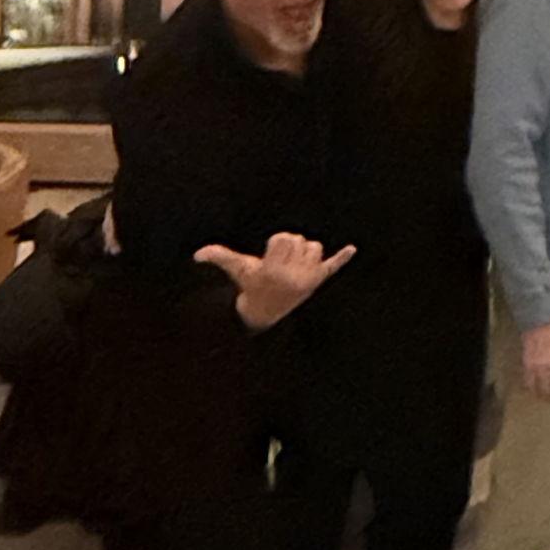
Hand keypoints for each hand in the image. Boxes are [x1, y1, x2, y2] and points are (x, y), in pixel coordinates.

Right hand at [194, 232, 355, 330]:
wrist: (264, 311)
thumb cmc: (250, 284)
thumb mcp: (237, 269)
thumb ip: (219, 257)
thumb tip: (198, 255)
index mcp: (273, 270)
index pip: (285, 238)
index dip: (277, 241)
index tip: (270, 253)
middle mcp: (293, 275)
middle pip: (301, 240)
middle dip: (290, 246)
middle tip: (280, 262)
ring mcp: (308, 278)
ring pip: (315, 248)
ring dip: (305, 252)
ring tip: (293, 265)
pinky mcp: (318, 281)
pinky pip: (332, 267)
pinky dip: (341, 258)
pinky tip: (351, 250)